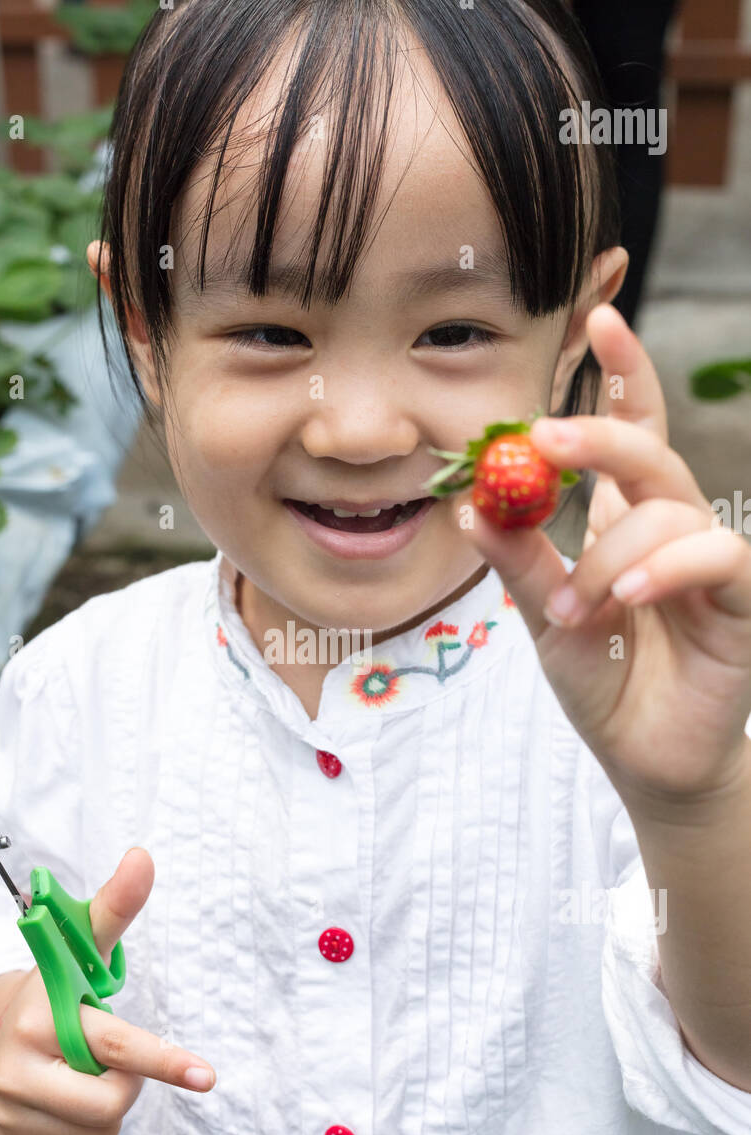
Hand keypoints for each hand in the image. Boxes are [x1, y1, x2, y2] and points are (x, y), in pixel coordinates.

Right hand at [0, 848, 215, 1134]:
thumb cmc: (58, 988)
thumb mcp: (82, 947)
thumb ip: (116, 908)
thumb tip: (144, 855)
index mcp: (41, 1017)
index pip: (114, 1044)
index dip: (163, 1059)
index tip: (206, 1076)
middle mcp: (17, 1068)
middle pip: (112, 1102)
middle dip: (128, 1083)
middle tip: (108, 1057)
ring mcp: (11, 1113)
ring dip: (111, 1111)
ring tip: (86, 1077)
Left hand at [463, 304, 750, 805]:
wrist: (646, 759)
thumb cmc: (604, 683)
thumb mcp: (545, 618)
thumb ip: (519, 561)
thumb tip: (468, 504)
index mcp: (627, 520)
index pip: (630, 431)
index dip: (623, 374)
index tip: (597, 318)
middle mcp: (672, 528)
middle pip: (650, 451)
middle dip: (602, 432)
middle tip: (545, 434)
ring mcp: (710, 560)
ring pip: (671, 507)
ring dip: (613, 553)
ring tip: (579, 609)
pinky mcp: (741, 599)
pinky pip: (716, 555)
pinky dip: (667, 567)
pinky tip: (630, 596)